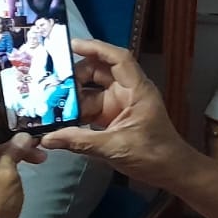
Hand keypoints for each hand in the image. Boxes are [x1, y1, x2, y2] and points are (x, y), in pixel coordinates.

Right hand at [39, 39, 195, 183]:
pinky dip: (74, 113)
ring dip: (72, 97)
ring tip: (49, 101)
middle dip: (76, 76)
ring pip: (90, 91)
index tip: (72, 45)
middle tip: (52, 84)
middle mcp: (127, 92)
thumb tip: (48, 139)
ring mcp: (117, 105)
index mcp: (137, 90)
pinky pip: (88, 109)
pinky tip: (57, 117)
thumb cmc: (153, 155)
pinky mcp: (110, 118)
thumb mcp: (116, 147)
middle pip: (98, 72)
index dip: (96, 48)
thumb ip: (80, 141)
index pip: (118, 59)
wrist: (169, 172)